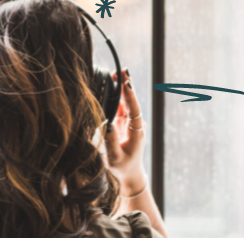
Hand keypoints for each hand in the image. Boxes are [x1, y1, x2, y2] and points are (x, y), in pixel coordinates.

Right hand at [102, 69, 147, 194]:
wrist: (130, 173)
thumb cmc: (123, 167)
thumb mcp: (115, 157)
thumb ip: (111, 141)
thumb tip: (106, 124)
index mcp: (137, 131)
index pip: (134, 109)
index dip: (130, 96)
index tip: (127, 83)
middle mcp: (136, 123)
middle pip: (131, 101)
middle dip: (127, 85)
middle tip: (122, 70)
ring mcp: (131, 122)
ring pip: (126, 102)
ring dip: (122, 88)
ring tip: (116, 73)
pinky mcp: (124, 122)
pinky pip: (121, 106)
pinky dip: (117, 95)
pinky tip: (112, 84)